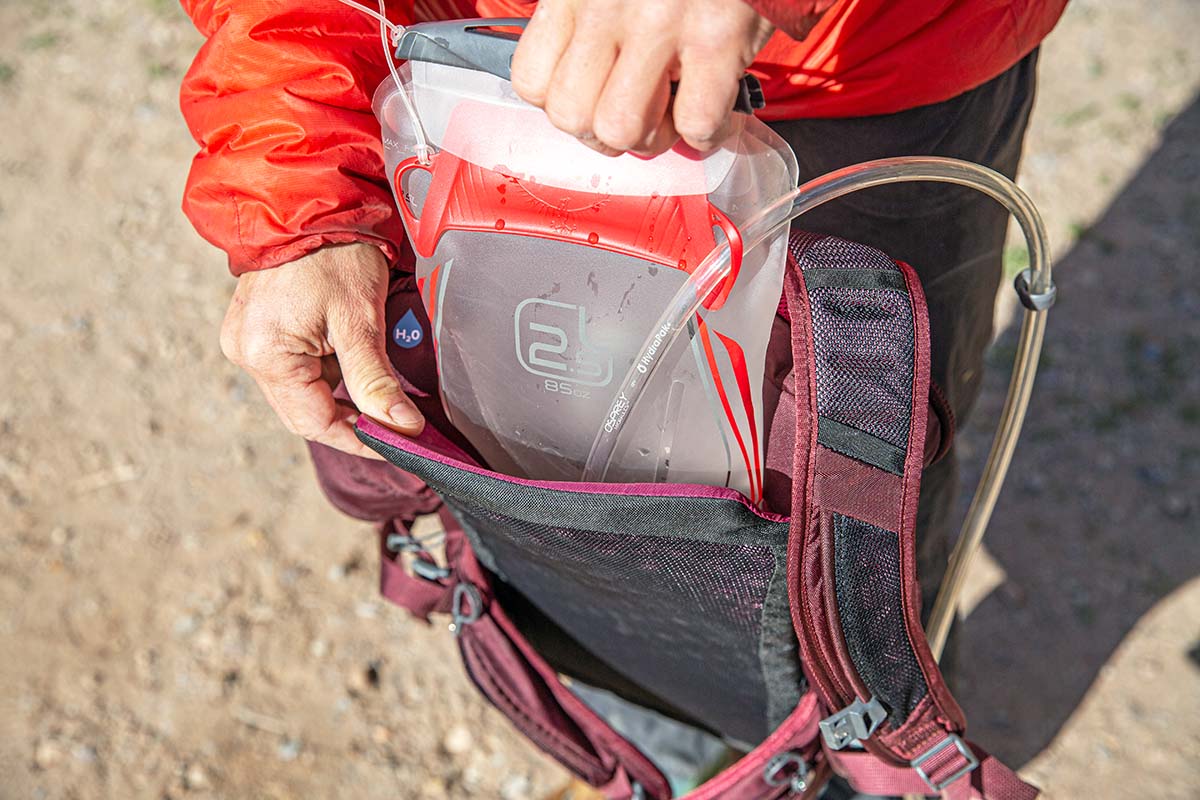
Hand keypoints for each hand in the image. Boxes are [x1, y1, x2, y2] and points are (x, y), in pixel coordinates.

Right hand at [219, 243, 423, 458]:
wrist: (311, 200)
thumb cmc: (335, 254)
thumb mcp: (361, 322)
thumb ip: (376, 382)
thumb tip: (402, 429)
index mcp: (264, 354)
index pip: (314, 422)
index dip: (358, 440)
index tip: (397, 446)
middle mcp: (245, 352)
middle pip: (303, 412)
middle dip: (350, 421)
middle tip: (394, 423)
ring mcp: (246, 339)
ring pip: (300, 392)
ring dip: (339, 395)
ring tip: (378, 387)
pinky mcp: (256, 328)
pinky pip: (293, 368)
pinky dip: (326, 373)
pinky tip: (352, 361)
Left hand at [510, 0, 772, 154]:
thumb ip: (585, 17)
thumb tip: (588, 84)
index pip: (531, 82)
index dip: (565, 105)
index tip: (596, 96)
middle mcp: (606, 5)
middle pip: (572, 117)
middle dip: (606, 134)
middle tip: (638, 113)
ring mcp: (661, 22)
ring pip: (623, 128)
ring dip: (652, 138)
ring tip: (674, 111)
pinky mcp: (718, 38)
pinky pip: (696, 124)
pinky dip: (707, 133)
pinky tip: (717, 106)